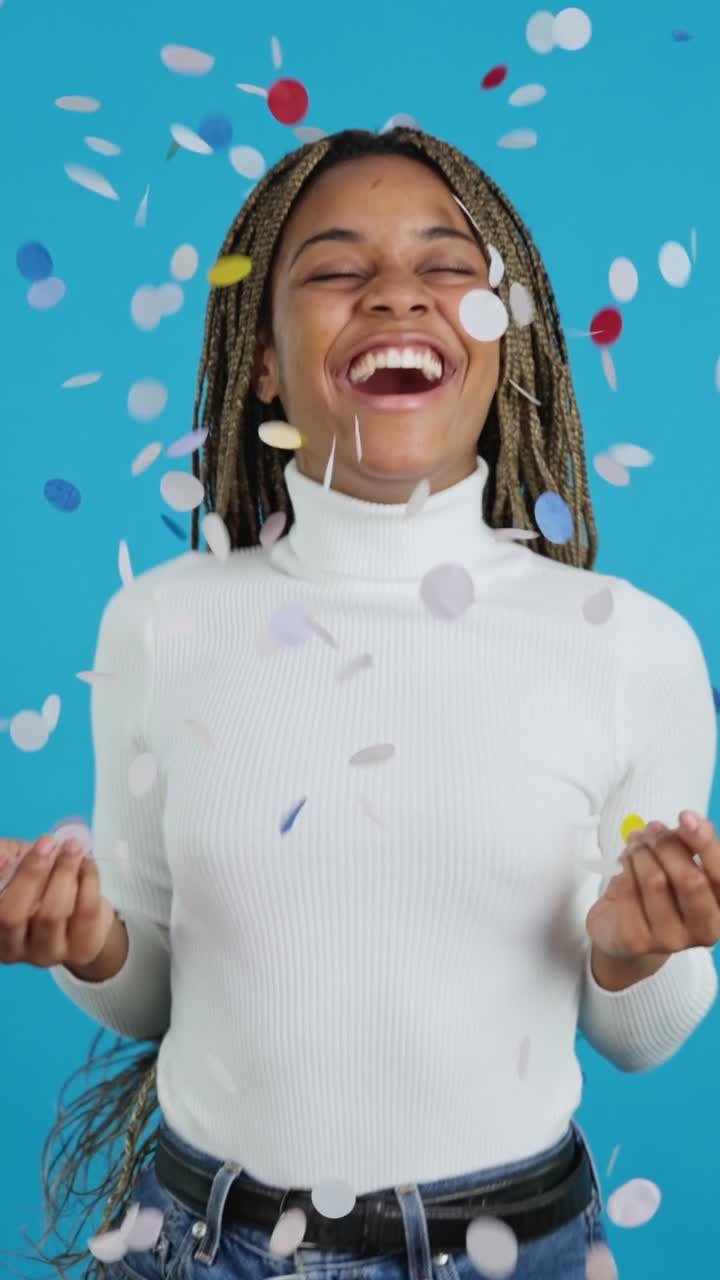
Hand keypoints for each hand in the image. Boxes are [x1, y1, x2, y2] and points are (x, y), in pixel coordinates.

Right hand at [0, 835, 114, 968]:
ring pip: (51, 914)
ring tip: (73, 848)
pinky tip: (87, 863)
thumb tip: (1, 857)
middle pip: (11, 917)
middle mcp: (10, 949)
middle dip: (30, 874)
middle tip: (48, 843)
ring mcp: (45, 954)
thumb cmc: (38, 883)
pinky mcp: (80, 951)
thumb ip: (4, 857)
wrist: (80, 909)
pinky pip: (85, 912)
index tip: (7, 856)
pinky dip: (88, 880)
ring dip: (63, 872)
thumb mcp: (15, 863)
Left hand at [585, 813, 719, 960]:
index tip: (685, 817)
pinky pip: (628, 890)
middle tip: (651, 832)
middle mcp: (704, 931)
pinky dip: (623, 868)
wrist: (621, 931)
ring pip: (656, 881)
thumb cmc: (659, 892)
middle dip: (667, 846)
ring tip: (635, 845)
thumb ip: (690, 846)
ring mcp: (670, 940)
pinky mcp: (636, 940)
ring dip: (642, 853)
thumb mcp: (679, 866)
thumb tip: (690, 822)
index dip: (705, 844)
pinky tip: (622, 865)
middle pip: (690, 879)